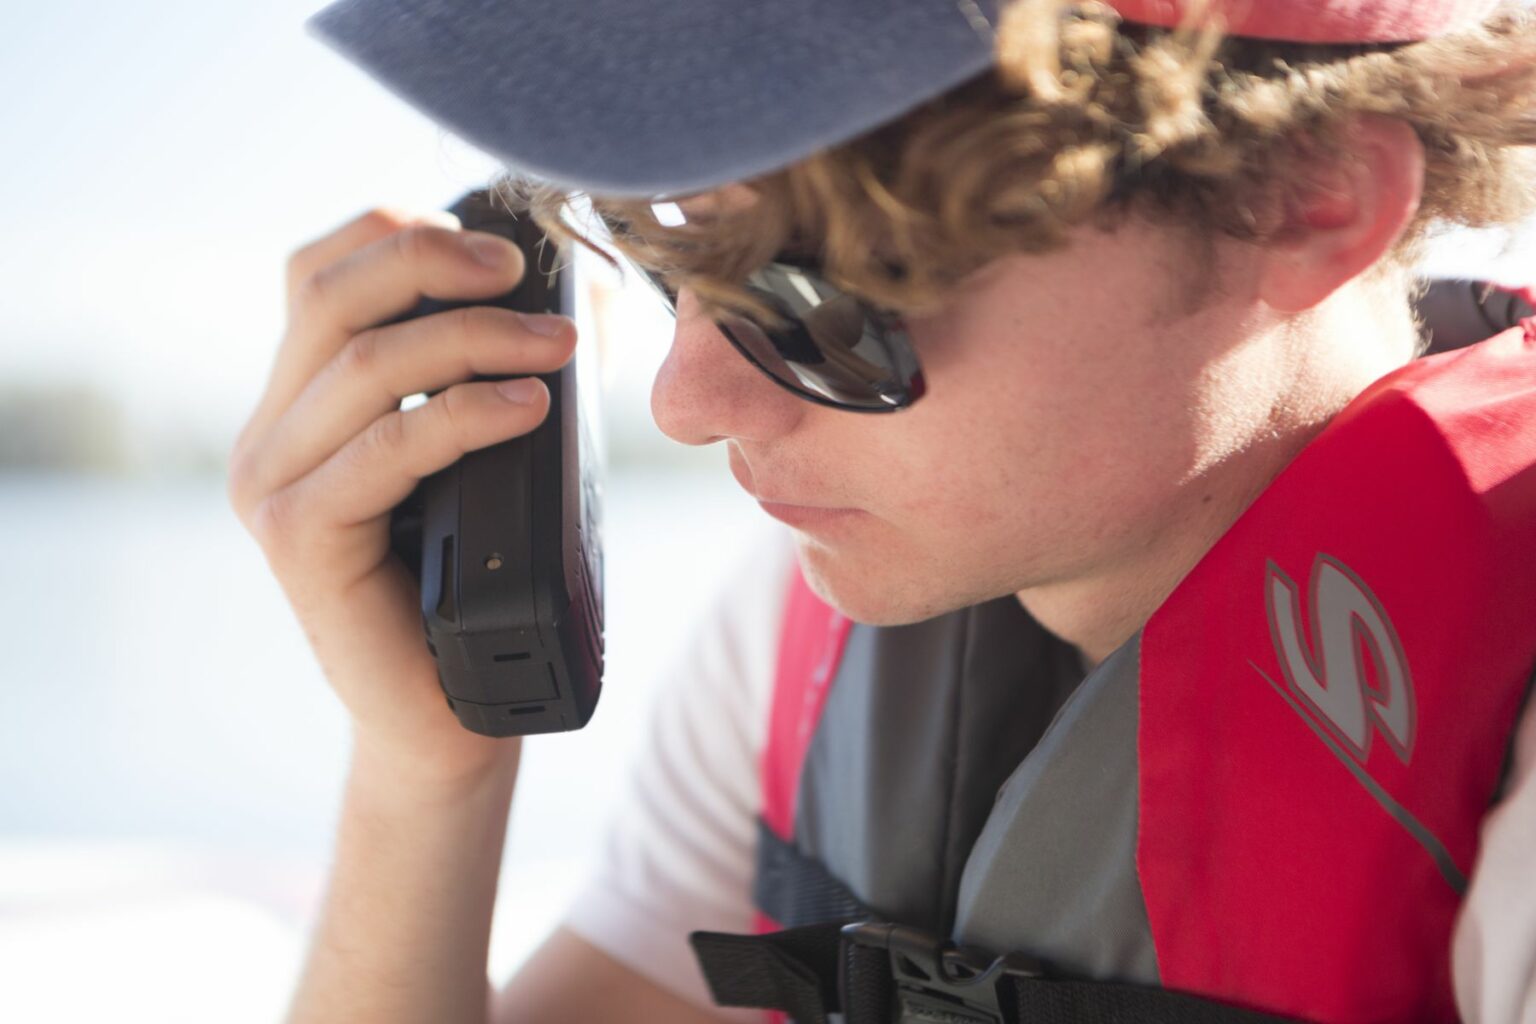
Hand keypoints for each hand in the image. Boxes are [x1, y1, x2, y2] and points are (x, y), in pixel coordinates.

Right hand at [227, 205, 576, 790]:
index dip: (398, 235)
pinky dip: (464, 414)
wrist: (451, 710)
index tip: (495, 247)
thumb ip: (478, 378)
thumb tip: (565, 299)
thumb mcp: (476, 456)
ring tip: (558, 347)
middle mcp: (268, 434)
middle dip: (435, 265)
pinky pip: (387, 449)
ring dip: (474, 338)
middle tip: (525, 274)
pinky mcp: (301, 538)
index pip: (316, 273)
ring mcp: (272, 485)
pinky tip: (528, 409)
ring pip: (363, 365)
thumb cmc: (478, 580)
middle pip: (330, 297)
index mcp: (299, 403)